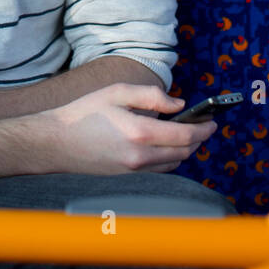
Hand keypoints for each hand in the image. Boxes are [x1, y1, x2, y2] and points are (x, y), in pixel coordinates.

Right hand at [41, 84, 216, 174]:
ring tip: (187, 133)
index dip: (204, 128)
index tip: (213, 121)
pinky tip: (165, 144)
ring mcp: (133, 170)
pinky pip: (158, 170)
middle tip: (204, 125)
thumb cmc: (84, 113)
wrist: (55, 142)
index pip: (185, 135)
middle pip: (183, 153)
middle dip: (198, 139)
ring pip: (173, 164)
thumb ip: (152, 96)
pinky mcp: (127, 176)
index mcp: (140, 133)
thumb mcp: (118, 92)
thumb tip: (179, 104)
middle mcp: (140, 157)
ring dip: (185, 150)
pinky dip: (169, 158)